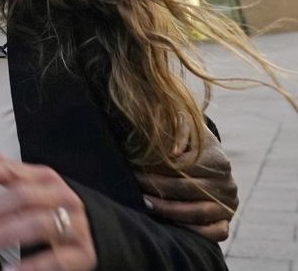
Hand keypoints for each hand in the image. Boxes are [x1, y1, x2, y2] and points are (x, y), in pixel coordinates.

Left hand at [0, 142, 96, 270]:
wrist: (102, 234)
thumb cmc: (54, 207)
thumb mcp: (33, 186)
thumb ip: (6, 169)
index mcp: (46, 179)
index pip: (13, 170)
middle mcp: (61, 197)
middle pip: (23, 197)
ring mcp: (75, 225)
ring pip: (39, 225)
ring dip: (6, 234)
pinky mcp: (82, 254)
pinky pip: (56, 260)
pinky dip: (31, 267)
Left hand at [135, 122, 236, 240]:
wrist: (207, 162)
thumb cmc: (188, 143)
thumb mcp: (185, 129)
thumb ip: (178, 131)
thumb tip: (171, 151)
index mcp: (218, 160)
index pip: (183, 167)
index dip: (156, 167)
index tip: (134, 166)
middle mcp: (227, 184)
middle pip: (186, 189)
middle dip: (155, 187)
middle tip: (133, 183)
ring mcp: (228, 206)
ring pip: (197, 213)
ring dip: (167, 210)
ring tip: (143, 203)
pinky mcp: (226, 222)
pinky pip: (213, 233)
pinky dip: (192, 231)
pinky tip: (168, 224)